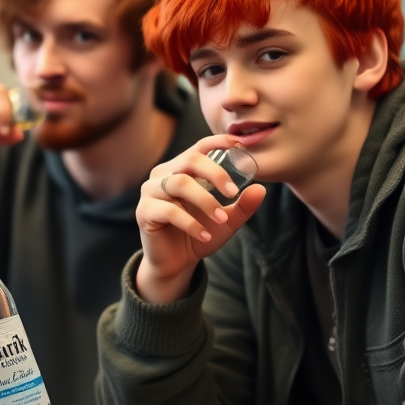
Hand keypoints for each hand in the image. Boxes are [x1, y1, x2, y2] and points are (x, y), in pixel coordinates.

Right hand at [135, 135, 266, 303]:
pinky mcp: (144, 212)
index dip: (217, 142)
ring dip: (205, 201)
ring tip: (221, 219)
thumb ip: (242, 205)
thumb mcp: (226, 220)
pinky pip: (169, 211)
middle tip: (233, 193)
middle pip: (189, 161)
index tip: (239, 146)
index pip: (199, 148)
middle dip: (215, 174)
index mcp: (181, 170)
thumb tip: (260, 189)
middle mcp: (163, 175)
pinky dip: (191, 224)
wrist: (177, 262)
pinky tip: (205, 235)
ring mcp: (150, 192)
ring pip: (179, 184)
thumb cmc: (199, 233)